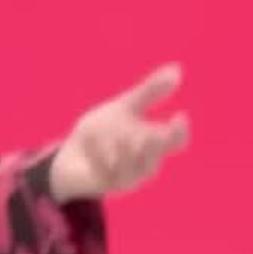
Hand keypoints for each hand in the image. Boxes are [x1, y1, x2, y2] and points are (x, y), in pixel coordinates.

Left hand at [49, 64, 190, 202]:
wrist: (71, 155)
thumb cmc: (105, 131)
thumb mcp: (126, 106)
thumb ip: (150, 92)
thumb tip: (177, 69)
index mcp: (153, 143)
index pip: (176, 142)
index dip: (180, 132)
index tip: (180, 116)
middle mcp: (144, 163)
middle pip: (157, 157)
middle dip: (155, 146)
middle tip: (151, 133)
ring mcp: (126, 177)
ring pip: (133, 168)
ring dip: (124, 150)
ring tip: (120, 136)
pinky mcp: (104, 184)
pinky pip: (104, 172)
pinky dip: (96, 154)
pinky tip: (87, 139)